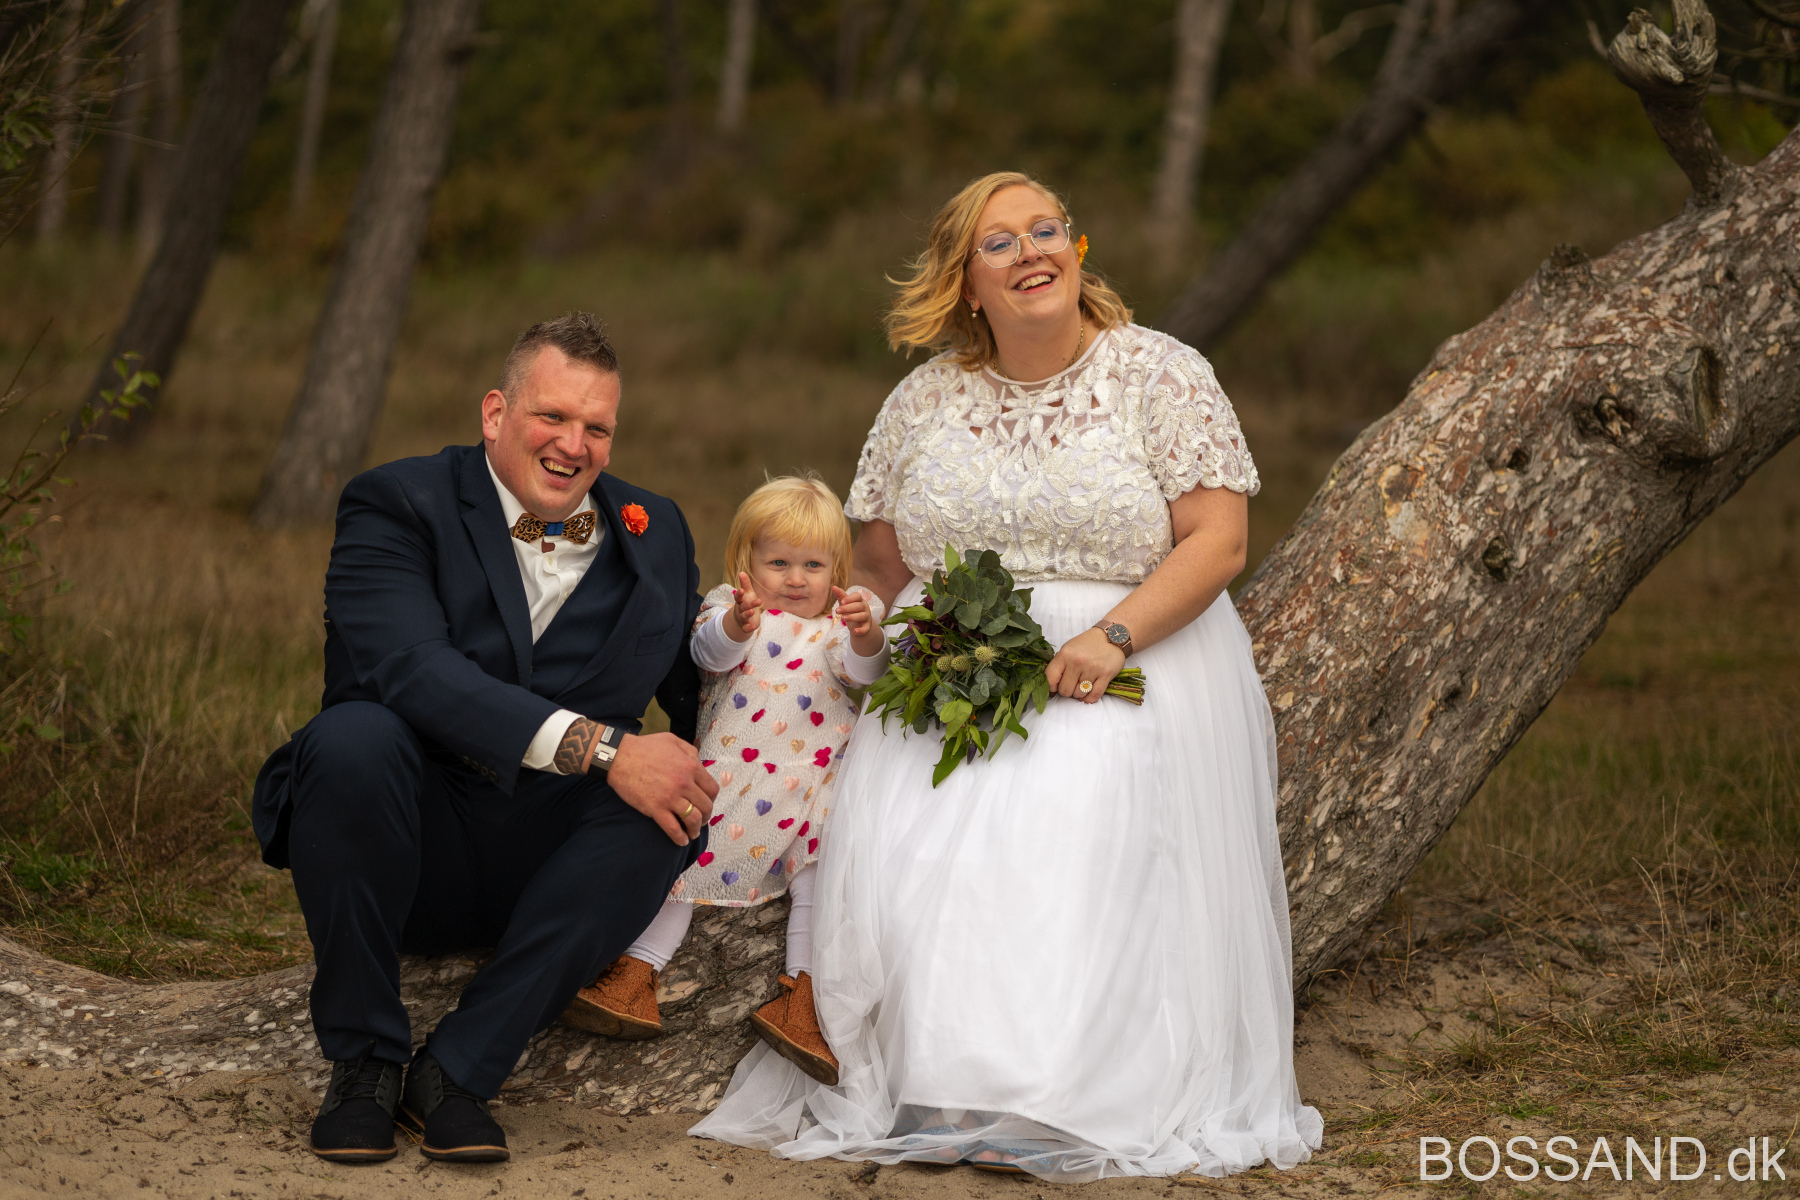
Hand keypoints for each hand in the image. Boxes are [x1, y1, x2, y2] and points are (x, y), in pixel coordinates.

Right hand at [604, 732, 718, 844]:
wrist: (619, 757)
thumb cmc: (645, 747)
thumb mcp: (673, 740)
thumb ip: (690, 752)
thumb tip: (700, 765)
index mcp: (691, 766)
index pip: (712, 789)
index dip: (711, 799)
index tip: (706, 802)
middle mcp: (684, 783)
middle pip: (706, 806)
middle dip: (706, 816)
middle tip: (701, 819)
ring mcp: (670, 798)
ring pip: (693, 820)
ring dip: (695, 829)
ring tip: (692, 832)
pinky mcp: (655, 809)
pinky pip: (673, 828)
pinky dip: (680, 838)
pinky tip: (681, 841)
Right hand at [724, 571, 762, 641]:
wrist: (741, 619)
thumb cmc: (746, 602)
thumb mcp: (748, 593)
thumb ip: (745, 583)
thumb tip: (741, 572)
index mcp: (741, 600)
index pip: (738, 597)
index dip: (739, 594)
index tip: (741, 590)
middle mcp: (740, 609)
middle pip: (743, 606)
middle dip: (749, 604)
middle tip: (758, 601)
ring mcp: (742, 618)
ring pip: (743, 616)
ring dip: (747, 614)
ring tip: (752, 612)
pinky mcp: (746, 626)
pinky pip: (745, 628)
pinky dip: (748, 628)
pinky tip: (752, 627)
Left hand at [832, 586, 873, 635]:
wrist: (859, 625)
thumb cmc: (851, 611)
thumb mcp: (845, 603)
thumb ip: (840, 595)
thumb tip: (833, 586)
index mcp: (859, 600)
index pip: (857, 596)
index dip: (850, 598)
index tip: (841, 601)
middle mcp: (865, 608)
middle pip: (859, 606)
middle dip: (848, 608)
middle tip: (837, 611)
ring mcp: (867, 617)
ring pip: (862, 616)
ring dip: (852, 617)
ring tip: (842, 618)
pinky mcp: (867, 627)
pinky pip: (866, 628)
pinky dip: (861, 630)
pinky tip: (854, 631)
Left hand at [1044, 628, 1125, 704]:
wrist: (1110, 636)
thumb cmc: (1086, 644)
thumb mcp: (1068, 649)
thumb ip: (1058, 665)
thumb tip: (1051, 687)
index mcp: (1065, 654)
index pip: (1051, 679)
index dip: (1051, 688)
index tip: (1055, 689)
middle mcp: (1077, 661)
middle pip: (1065, 690)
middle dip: (1067, 691)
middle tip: (1071, 685)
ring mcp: (1092, 668)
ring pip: (1079, 694)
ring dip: (1079, 694)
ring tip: (1081, 686)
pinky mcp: (1105, 674)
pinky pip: (1094, 695)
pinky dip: (1089, 698)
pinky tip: (1087, 694)